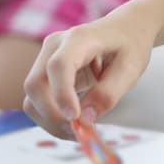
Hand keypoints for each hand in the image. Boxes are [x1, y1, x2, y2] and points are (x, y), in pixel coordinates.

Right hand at [22, 15, 152, 138]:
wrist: (124, 29)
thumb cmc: (129, 45)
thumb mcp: (131, 69)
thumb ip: (108, 93)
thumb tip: (84, 120)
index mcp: (80, 38)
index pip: (59, 66)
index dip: (62, 94)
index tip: (74, 119)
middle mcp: (55, 45)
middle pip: (36, 84)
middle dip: (52, 115)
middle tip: (79, 133)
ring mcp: (45, 58)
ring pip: (31, 97)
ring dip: (49, 120)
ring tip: (78, 131)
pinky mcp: (44, 72)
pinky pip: (37, 100)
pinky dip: (50, 117)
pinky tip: (72, 124)